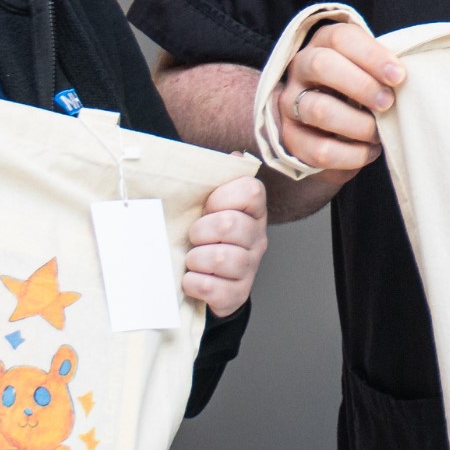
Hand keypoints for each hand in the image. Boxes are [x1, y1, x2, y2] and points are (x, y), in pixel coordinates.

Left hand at [176, 175, 267, 316]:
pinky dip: (193, 283)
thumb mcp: (210, 205)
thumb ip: (218, 179)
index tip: (207, 206)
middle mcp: (257, 238)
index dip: (222, 196)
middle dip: (201, 230)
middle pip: (230, 224)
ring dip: (195, 258)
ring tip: (192, 259)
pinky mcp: (237, 294)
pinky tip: (192, 279)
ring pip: (220, 257)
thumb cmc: (206, 236)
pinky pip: (212, 287)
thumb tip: (236, 154)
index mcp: (253, 211)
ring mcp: (250, 268)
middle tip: (193, 236)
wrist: (209, 281)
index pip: (251, 190)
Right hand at [265, 14, 403, 178]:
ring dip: (358, 124)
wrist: (328, 128)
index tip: (398, 75)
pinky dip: (352, 155)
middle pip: (322, 65)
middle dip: (362, 85)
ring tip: (377, 133)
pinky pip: (320, 150)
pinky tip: (368, 151)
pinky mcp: (291, 138)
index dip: (372, 55)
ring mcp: (290, 103)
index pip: (341, 38)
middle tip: (387, 103)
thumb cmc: (360, 92)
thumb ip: (383, 70)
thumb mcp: (370, 72)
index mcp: (323, 44)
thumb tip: (405, 78)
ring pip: (320, 109)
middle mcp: (300, 68)